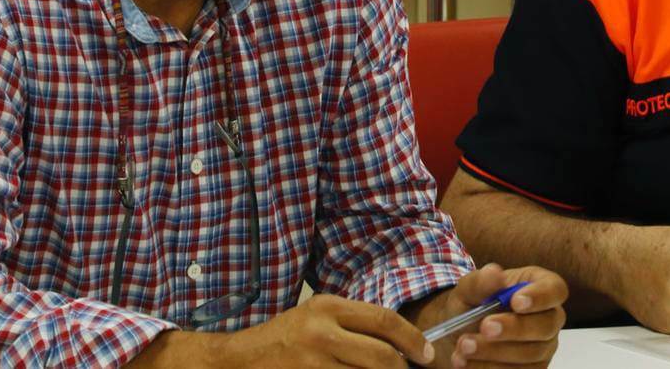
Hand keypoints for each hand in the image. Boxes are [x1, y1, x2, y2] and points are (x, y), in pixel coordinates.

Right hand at [206, 293, 435, 367]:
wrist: (241, 359)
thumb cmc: (286, 337)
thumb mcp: (318, 316)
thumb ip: (353, 323)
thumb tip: (399, 341)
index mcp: (328, 306)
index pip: (384, 319)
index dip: (412, 339)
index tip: (427, 353)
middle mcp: (321, 332)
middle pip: (381, 355)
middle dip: (403, 368)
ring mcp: (312, 362)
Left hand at [414, 263, 566, 368]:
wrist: (460, 334)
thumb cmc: (472, 304)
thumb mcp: (469, 289)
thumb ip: (480, 282)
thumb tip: (494, 273)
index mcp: (539, 286)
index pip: (555, 290)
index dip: (540, 296)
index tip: (515, 301)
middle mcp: (549, 318)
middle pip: (546, 326)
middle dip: (514, 328)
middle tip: (485, 327)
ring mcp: (543, 347)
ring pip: (531, 355)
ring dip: (495, 353)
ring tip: (464, 346)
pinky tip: (465, 362)